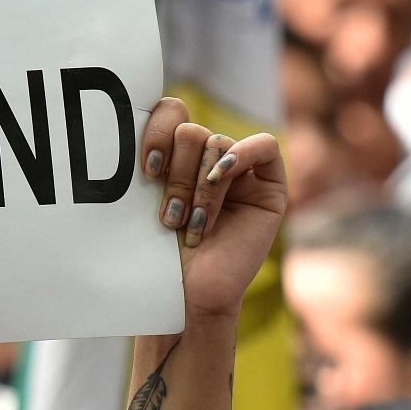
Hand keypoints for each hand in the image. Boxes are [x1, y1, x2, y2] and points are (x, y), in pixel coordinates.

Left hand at [141, 96, 286, 321]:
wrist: (182, 299)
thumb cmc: (155, 257)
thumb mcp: (141, 201)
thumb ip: (149, 158)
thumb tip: (148, 111)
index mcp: (173, 156)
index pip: (168, 112)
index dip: (155, 132)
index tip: (145, 170)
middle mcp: (206, 160)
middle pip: (189, 131)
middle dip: (176, 176)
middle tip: (168, 217)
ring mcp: (238, 172)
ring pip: (215, 143)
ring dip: (197, 189)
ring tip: (190, 226)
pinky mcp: (269, 187)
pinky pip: (263, 146)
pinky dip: (241, 155)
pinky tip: (221, 176)